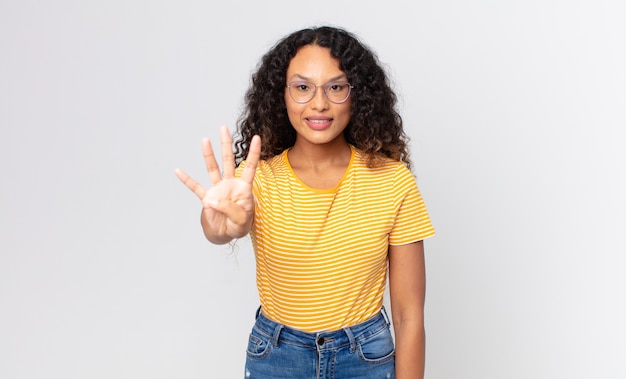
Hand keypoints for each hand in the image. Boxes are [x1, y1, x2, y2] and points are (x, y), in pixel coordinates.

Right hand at [175, 126, 260, 243]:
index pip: (250, 167)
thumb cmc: (238, 227)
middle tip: (224, 128)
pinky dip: (186, 180)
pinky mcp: (206, 199)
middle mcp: (230, 185)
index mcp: (244, 189)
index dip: (254, 153)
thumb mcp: (242, 222)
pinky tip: (178, 171)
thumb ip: (231, 210)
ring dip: (208, 154)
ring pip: (212, 169)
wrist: (225, 235)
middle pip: (229, 161)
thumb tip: (212, 199)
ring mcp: (218, 190)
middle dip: (226, 145)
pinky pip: (195, 187)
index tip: (256, 137)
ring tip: (205, 140)